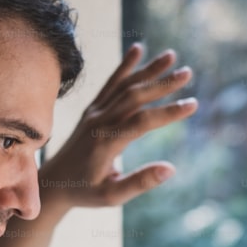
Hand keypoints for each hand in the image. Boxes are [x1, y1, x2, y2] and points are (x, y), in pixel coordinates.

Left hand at [39, 43, 197, 216]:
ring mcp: (94, 113)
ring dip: (148, 70)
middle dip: (162, 84)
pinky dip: (124, 67)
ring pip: (123, 86)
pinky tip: (137, 49)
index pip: (142, 122)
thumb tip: (171, 169)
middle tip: (188, 73)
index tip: (192, 104)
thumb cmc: (85, 192)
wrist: (53, 183)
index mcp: (106, 143)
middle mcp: (99, 122)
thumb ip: (140, 182)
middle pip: (134, 97)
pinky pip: (109, 84)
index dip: (168, 113)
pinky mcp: (91, 110)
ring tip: (172, 56)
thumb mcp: (112, 197)